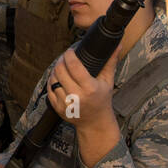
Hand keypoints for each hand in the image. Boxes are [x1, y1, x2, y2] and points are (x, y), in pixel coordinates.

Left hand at [47, 49, 120, 167]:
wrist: (94, 123)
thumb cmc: (102, 100)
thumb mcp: (108, 81)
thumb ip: (111, 62)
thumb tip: (117, 44)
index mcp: (90, 89)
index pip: (74, 66)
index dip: (69, 55)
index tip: (70, 50)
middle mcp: (77, 97)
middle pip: (61, 71)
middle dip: (61, 60)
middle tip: (65, 57)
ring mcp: (66, 104)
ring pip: (53, 79)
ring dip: (55, 70)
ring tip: (61, 66)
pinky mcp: (58, 108)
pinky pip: (49, 89)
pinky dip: (52, 81)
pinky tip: (58, 78)